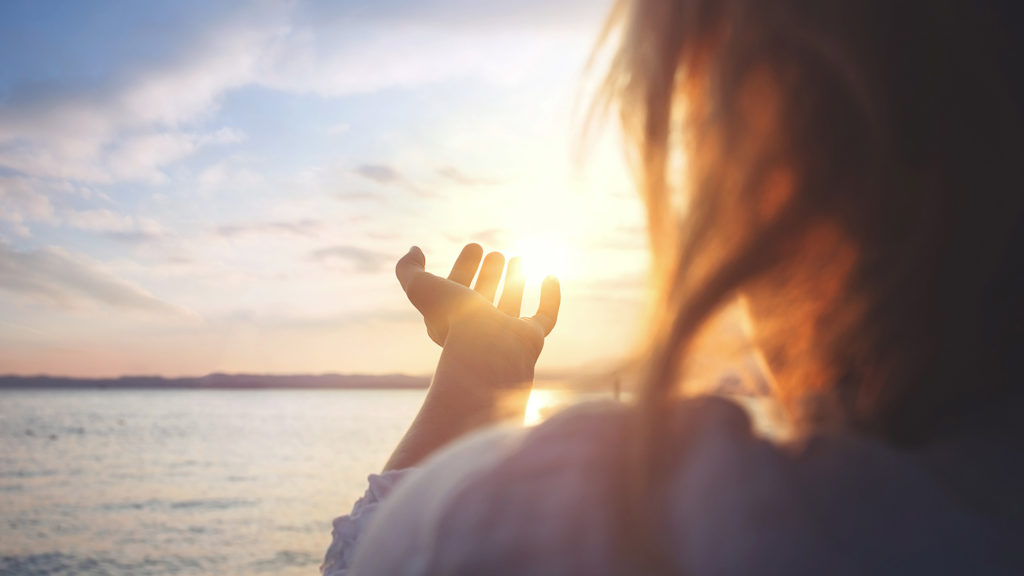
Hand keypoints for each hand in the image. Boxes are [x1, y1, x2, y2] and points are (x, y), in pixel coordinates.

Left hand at [395, 243, 559, 364]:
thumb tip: (415, 250)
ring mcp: (506, 335)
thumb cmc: (453, 320)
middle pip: (484, 298)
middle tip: (495, 254)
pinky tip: (550, 276)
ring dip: (514, 281)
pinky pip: (545, 316)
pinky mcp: (532, 338)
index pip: (458, 290)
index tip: (474, 246)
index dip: (464, 267)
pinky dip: (550, 297)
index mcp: (451, 320)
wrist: (488, 351)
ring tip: (518, 258)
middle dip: (489, 274)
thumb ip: (408, 268)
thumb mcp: (420, 287)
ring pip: (511, 305)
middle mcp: (479, 329)